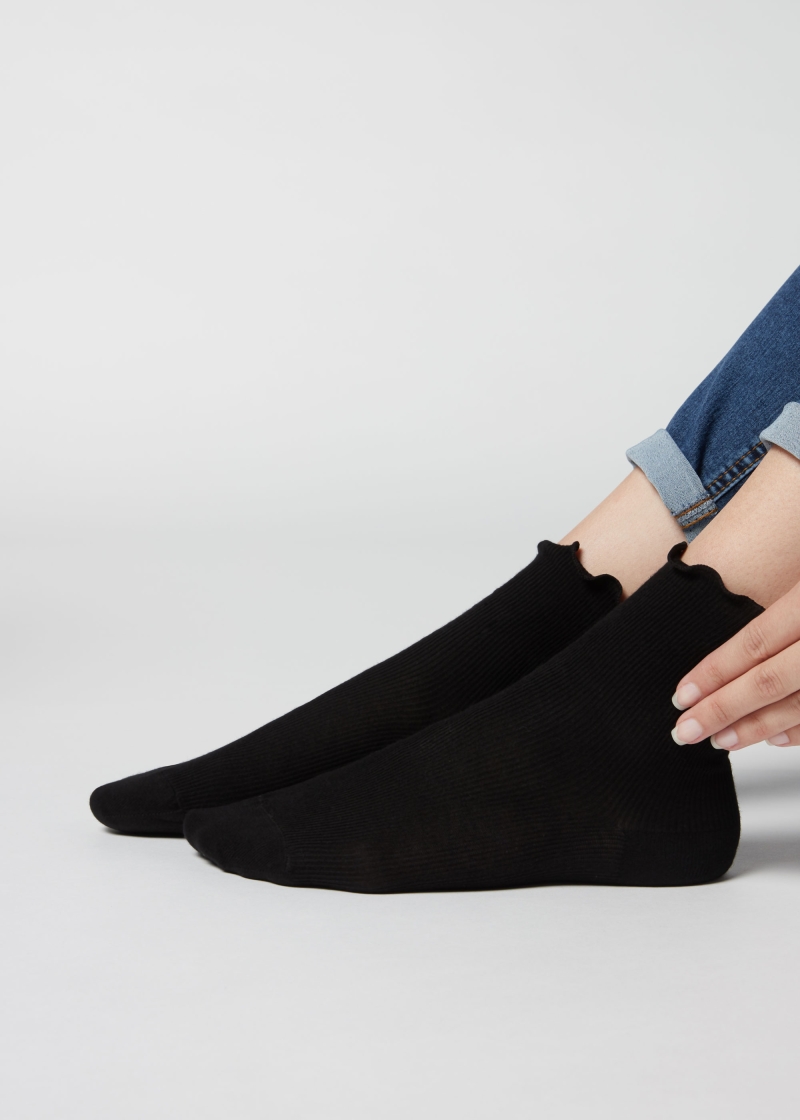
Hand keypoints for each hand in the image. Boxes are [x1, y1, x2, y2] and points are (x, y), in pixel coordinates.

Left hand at [671, 580, 799, 750]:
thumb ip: (772, 596)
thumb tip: (718, 605)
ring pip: (797, 704)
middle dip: (722, 710)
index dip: (713, 673)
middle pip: (768, 681)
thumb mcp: (798, 567)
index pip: (753, 643)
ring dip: (756, 727)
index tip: (680, 696)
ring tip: (721, 740)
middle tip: (684, 731)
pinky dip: (798, 730)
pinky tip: (774, 738)